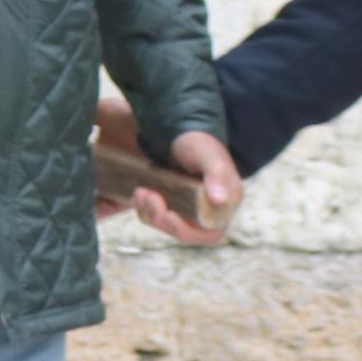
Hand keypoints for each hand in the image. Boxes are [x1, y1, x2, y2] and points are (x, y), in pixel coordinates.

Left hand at [94, 95, 242, 245]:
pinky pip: (153, 215)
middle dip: (160, 218)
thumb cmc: (198, 140)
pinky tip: (138, 192)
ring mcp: (185, 207)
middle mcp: (206, 209)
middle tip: (145, 195)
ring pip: (165, 224)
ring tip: (140, 191)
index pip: (210, 233)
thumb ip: (218, 173)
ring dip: (148, 211)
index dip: (186, 229)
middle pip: (182, 231)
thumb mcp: (209, 154)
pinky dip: (143, 208)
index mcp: (224, 202)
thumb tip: (220, 198)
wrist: (175, 127)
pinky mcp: (166, 202)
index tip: (166, 213)